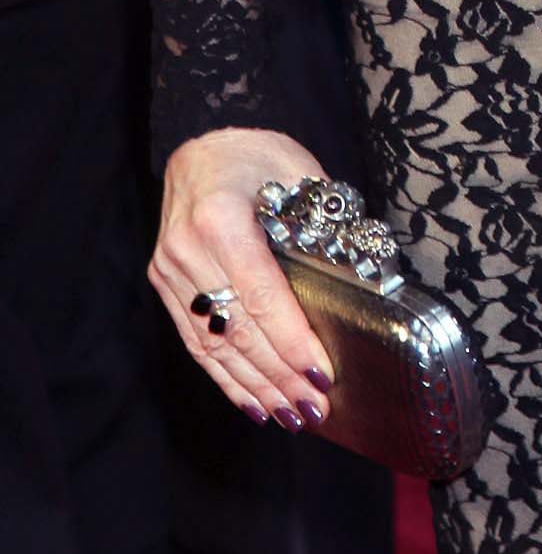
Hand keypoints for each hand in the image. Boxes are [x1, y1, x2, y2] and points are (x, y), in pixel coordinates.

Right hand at [150, 126, 334, 427]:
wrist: (206, 138)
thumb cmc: (260, 155)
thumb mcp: (302, 177)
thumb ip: (325, 227)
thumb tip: (365, 278)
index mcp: (221, 218)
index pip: (260, 295)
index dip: (290, 340)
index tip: (320, 372)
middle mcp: (187, 249)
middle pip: (237, 329)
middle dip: (279, 375)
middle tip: (315, 406)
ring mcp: (170, 269)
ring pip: (214, 343)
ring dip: (255, 386)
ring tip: (290, 416)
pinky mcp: (164, 282)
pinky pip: (195, 339)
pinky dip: (225, 376)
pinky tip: (253, 402)